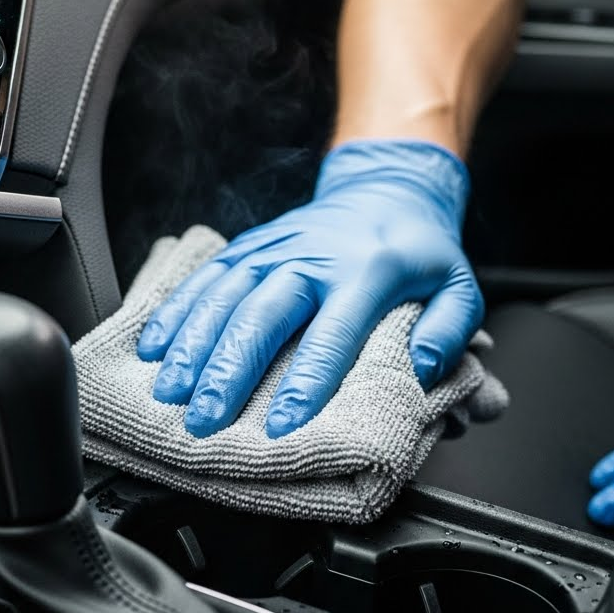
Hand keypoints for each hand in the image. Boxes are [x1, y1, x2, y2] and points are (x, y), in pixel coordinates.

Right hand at [137, 139, 483, 438]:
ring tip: (170, 390)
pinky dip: (176, 310)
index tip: (283, 424)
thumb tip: (424, 369)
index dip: (306, 380)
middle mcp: (313, 257)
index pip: (332, 333)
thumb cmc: (418, 251)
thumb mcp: (459, 287)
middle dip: (229, 369)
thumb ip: (450, 330)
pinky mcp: (250, 246)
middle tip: (205, 418)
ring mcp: (275, 248)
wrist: (386, 189)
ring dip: (192, 344)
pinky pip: (207, 277)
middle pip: (263, 314)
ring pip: (224, 295)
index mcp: (367, 272)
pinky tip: (154, 344)